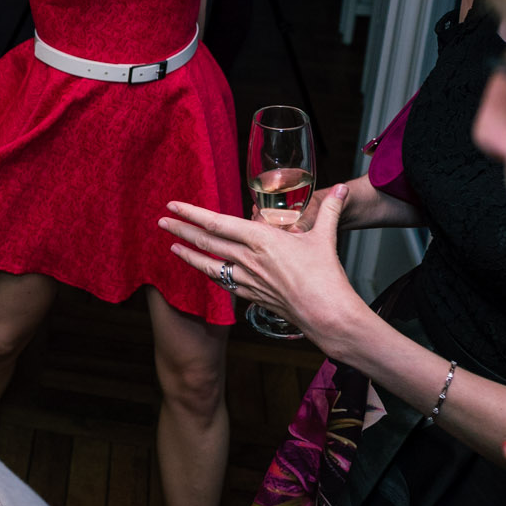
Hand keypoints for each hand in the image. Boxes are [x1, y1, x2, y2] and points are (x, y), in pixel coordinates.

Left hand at [161, 184, 363, 335]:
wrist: (327, 315)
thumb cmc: (326, 277)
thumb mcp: (325, 238)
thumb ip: (330, 211)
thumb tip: (343, 190)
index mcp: (262, 240)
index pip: (218, 222)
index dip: (192, 213)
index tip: (174, 205)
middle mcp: (248, 259)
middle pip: (206, 242)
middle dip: (181, 231)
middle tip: (162, 222)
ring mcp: (247, 279)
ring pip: (209, 264)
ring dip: (188, 254)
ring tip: (172, 246)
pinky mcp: (251, 295)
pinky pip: (222, 282)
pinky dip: (208, 274)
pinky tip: (201, 270)